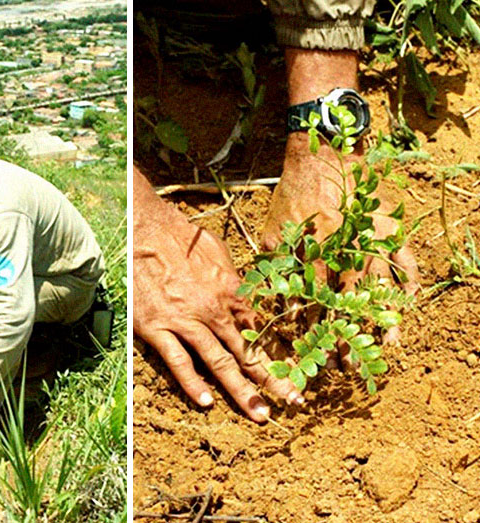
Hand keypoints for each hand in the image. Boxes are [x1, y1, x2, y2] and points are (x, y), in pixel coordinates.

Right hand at [133, 167, 303, 422]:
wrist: (145, 230)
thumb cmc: (183, 237)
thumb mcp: (219, 253)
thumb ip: (234, 281)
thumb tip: (248, 296)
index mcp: (231, 291)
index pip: (262, 330)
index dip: (281, 352)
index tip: (297, 371)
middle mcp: (213, 310)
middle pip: (247, 352)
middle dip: (272, 380)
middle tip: (292, 403)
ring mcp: (185, 321)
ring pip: (218, 362)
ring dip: (240, 391)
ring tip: (258, 413)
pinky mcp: (158, 328)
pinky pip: (178, 361)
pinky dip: (192, 383)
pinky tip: (205, 402)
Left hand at [262, 134, 419, 348]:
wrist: (323, 156)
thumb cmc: (293, 193)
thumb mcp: (274, 227)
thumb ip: (274, 261)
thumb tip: (268, 294)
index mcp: (315, 254)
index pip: (314, 302)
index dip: (312, 329)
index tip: (312, 354)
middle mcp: (345, 253)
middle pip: (348, 304)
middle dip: (346, 336)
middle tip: (346, 365)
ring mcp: (370, 242)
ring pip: (379, 289)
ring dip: (382, 319)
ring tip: (387, 347)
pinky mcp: (388, 230)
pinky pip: (404, 260)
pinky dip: (408, 282)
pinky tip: (410, 302)